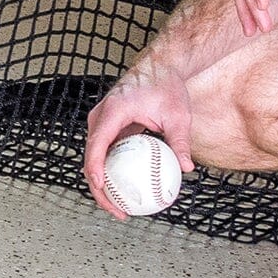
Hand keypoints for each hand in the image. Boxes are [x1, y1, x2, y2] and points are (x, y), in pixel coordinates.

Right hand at [85, 70, 193, 219]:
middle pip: (90, 158)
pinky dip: (111, 173)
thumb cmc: (167, 87)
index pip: (97, 145)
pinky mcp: (107, 127)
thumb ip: (180, 142)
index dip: (95, 170)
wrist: (158, 67)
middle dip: (99, 189)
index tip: (102, 189)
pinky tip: (127, 190)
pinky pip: (104, 153)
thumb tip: (186, 168)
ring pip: (94, 158)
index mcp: (113, 112)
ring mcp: (101, 122)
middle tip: (117, 210)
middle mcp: (100, 117)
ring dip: (103, 185)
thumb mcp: (178, 116)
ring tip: (120, 207)